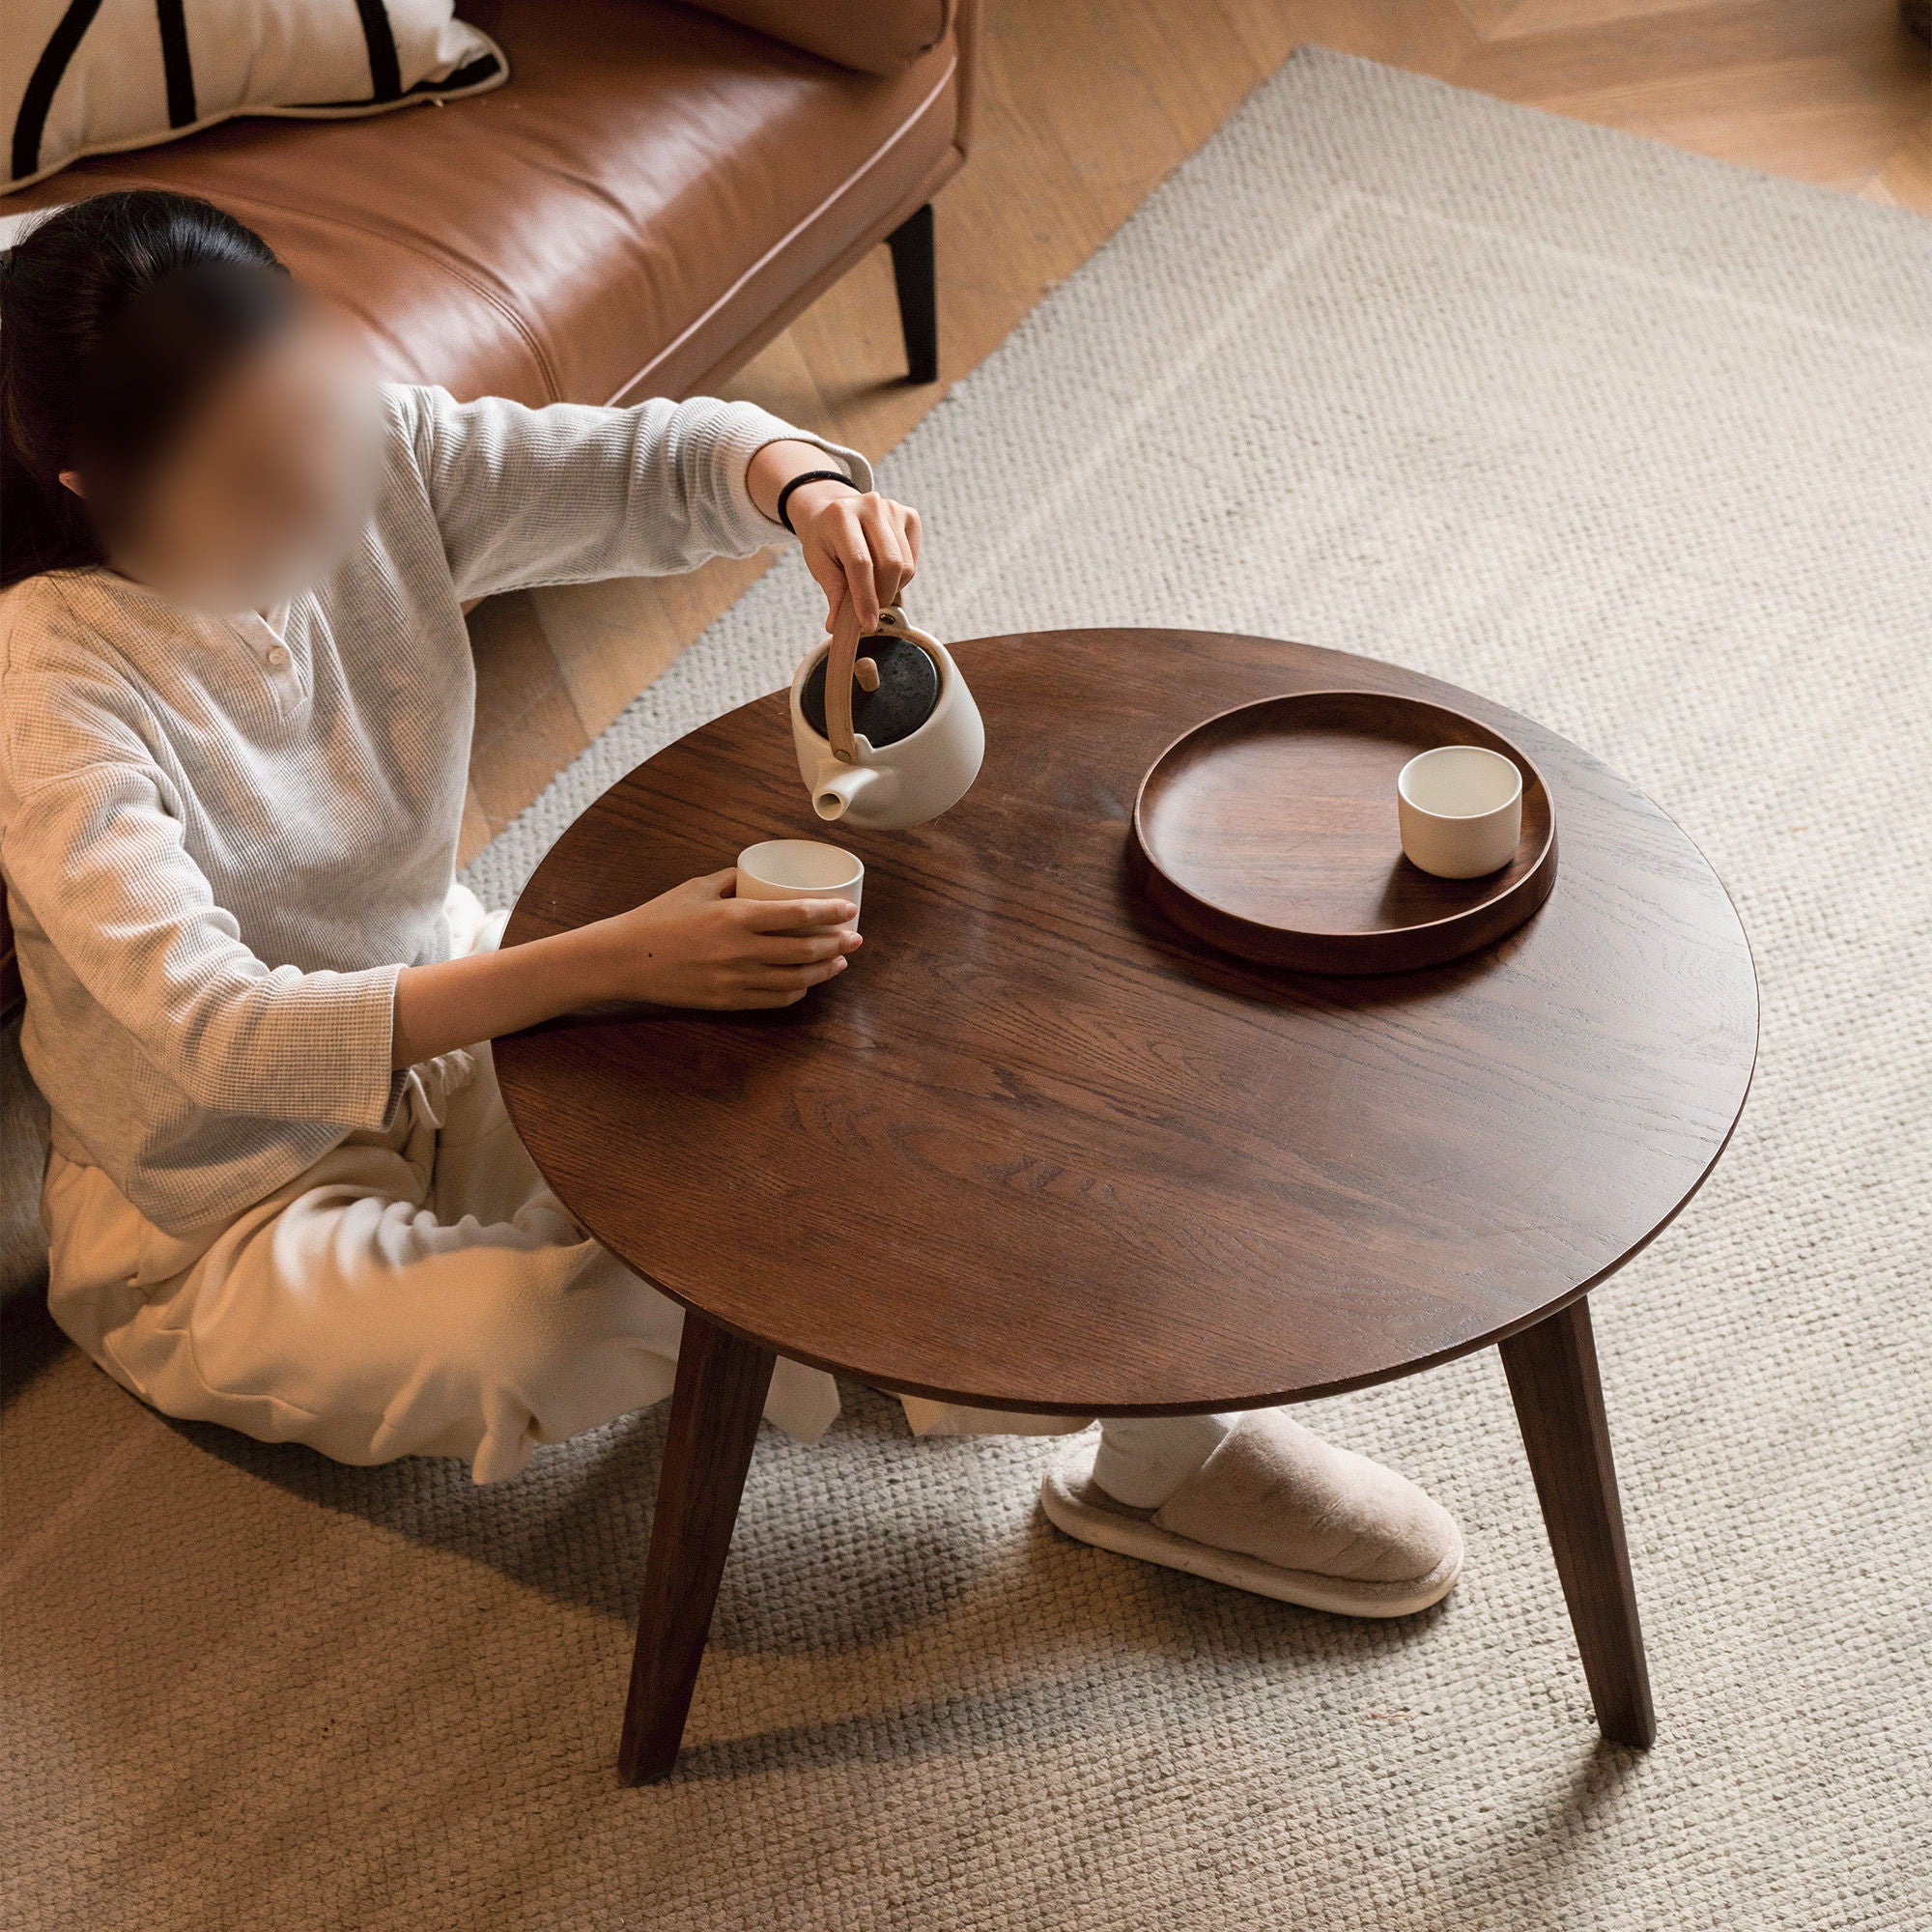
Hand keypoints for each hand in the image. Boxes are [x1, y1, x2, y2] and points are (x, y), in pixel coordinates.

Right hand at [578, 870, 860, 1009]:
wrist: (623, 960)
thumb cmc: (658, 918)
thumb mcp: (697, 887)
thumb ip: (733, 879)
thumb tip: (761, 873)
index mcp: (735, 917)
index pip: (797, 914)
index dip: (830, 913)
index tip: (850, 909)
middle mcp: (741, 951)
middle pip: (805, 949)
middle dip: (838, 943)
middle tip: (856, 937)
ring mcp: (736, 980)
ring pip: (796, 979)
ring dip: (825, 970)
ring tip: (840, 960)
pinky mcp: (728, 1002)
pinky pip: (774, 999)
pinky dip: (797, 991)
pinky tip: (806, 983)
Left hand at [790, 481, 920, 632]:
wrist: (833, 509)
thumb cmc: (824, 539)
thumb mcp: (818, 563)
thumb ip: (832, 591)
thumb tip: (837, 626)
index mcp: (841, 515)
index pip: (860, 562)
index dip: (865, 598)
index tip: (867, 624)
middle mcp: (870, 506)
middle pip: (891, 564)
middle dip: (883, 596)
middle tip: (869, 609)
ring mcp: (893, 508)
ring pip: (905, 566)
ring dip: (892, 588)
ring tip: (873, 586)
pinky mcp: (909, 516)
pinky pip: (913, 560)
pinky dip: (901, 576)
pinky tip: (884, 572)